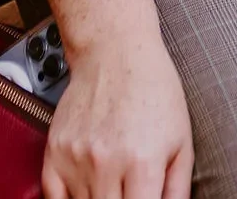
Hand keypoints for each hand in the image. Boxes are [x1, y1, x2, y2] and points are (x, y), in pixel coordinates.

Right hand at [42, 32, 192, 198]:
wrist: (114, 51)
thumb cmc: (153, 90)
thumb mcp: (181, 139)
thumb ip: (178, 189)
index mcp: (143, 163)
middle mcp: (106, 164)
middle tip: (128, 192)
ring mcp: (76, 160)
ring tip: (112, 183)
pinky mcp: (54, 153)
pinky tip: (86, 189)